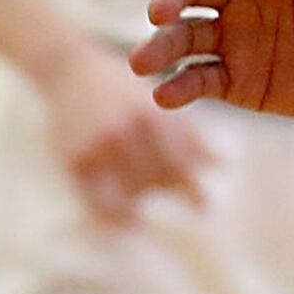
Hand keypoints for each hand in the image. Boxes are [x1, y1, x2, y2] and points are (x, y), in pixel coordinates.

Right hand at [41, 42, 214, 224]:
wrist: (70, 72)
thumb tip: (223, 164)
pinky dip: (118, 216)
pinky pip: (100, 202)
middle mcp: (127, 130)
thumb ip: (188, 133)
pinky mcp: (75, 159)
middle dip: (170, 188)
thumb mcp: (156, 104)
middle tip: (174, 196)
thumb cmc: (122, 91)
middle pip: (160, 178)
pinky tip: (130, 221)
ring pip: (135, 189)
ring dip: (144, 194)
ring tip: (146, 195)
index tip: (205, 209)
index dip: (193, 190)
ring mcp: (100, 145)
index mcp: (153, 115)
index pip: (180, 163)